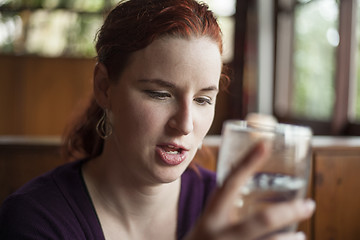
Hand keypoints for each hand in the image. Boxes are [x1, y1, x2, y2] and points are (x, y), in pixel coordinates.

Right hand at [186, 142, 315, 239]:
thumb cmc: (206, 234)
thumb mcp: (212, 216)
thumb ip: (228, 201)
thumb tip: (248, 173)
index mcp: (213, 213)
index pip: (230, 183)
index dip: (247, 163)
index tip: (264, 145)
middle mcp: (221, 232)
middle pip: (262, 220)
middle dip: (288, 212)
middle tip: (309, 205)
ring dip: (288, 239)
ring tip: (301, 235)